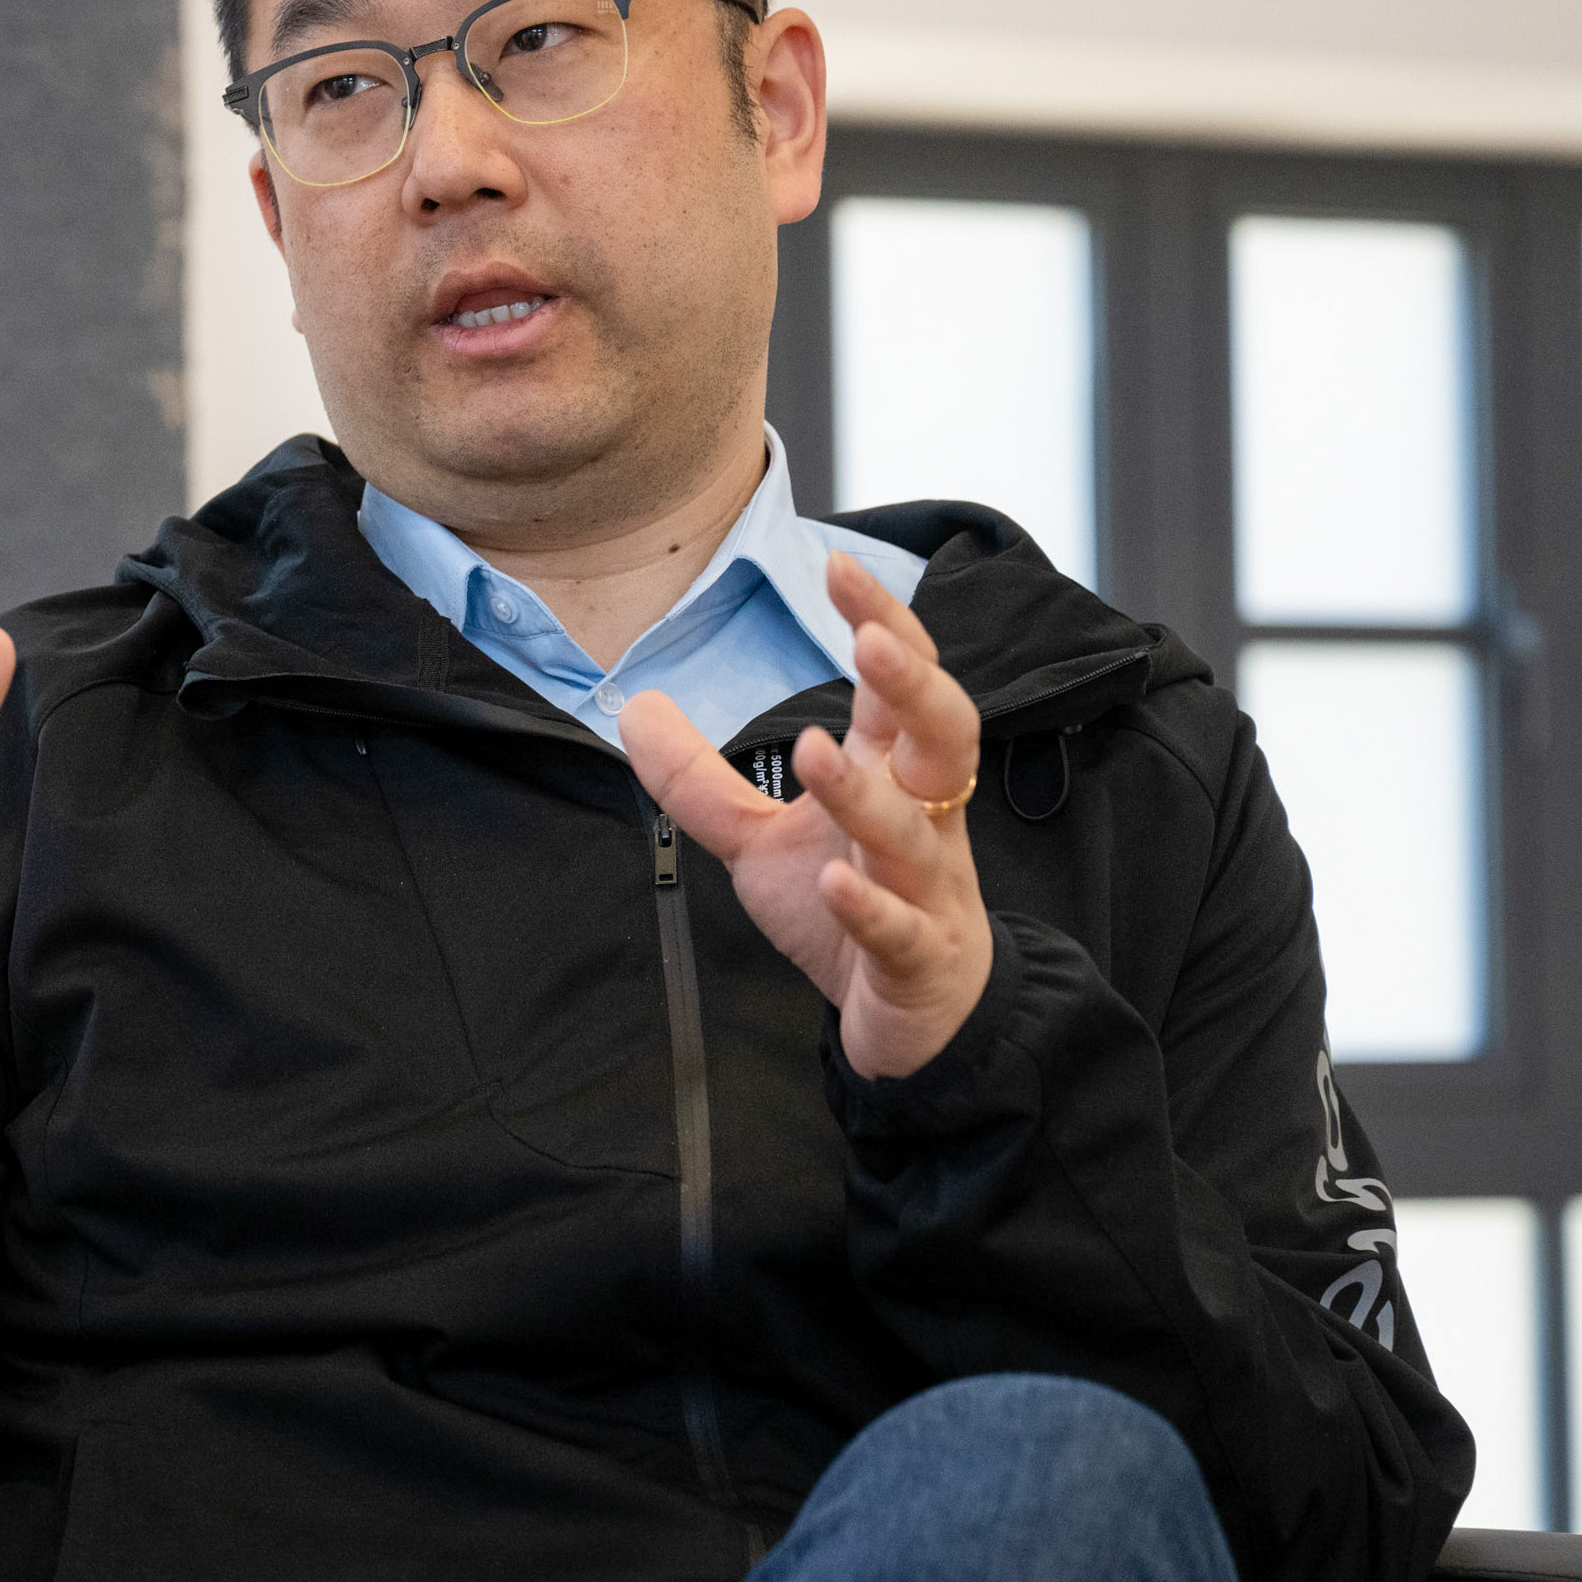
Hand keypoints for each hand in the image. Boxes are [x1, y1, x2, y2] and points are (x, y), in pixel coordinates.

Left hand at [617, 554, 990, 1079]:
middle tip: (870, 641)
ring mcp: (928, 889)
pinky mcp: (919, 958)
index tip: (838, 565)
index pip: (900, 685)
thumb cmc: (853, 904)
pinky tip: (831, 883)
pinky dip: (868, 906)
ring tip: (811, 752)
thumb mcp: (758, 840)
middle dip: (915, 684)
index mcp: (893, 774)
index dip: (881, 624)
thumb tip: (636, 705)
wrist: (918, 1016)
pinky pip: (899, 928)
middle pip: (946, 733)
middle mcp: (923, 818)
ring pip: (914, 833)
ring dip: (865, 795)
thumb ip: (699, 779)